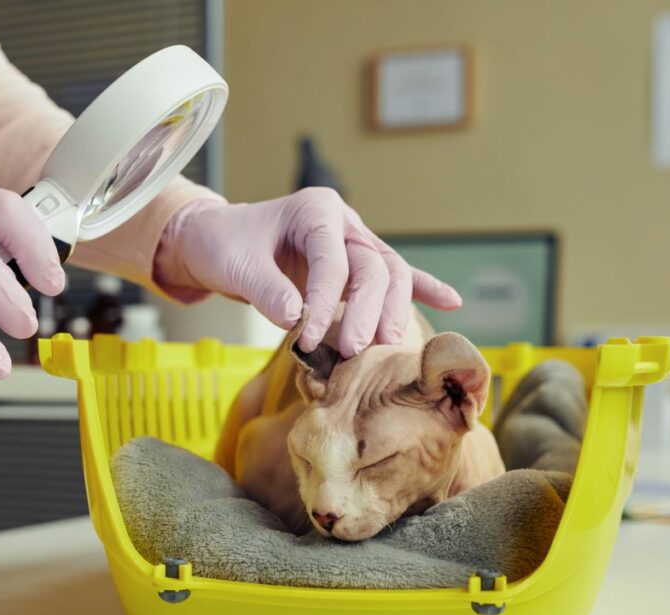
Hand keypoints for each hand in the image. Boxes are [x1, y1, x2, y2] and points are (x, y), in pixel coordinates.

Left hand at [154, 187, 461, 356]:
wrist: (218, 242)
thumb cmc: (226, 246)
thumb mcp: (236, 265)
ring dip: (391, 309)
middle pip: (373, 266)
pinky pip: (393, 276)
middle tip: (354, 349)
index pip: (333, 258)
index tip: (305, 337)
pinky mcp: (355, 265)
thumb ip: (266, 290)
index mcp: (316, 209)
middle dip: (367, 309)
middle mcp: (342, 222)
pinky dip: (420, 288)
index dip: (323, 300)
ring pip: (389, 273)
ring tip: (387, 342)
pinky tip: (451, 302)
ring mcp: (353, 242)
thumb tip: (297, 317)